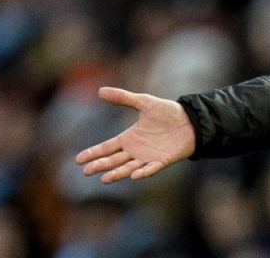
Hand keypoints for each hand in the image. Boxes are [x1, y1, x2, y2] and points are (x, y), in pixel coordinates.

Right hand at [75, 87, 196, 183]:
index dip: (94, 153)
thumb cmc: (167, 112)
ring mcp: (148, 157)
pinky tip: (134, 176)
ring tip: (104, 178)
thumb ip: (123, 98)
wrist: (190, 119)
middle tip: (86, 171)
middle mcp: (136, 150)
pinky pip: (151, 168)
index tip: (79, 160)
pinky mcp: (163, 160)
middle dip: (100, 165)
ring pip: (129, 167)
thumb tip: (100, 90)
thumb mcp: (144, 102)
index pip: (107, 147)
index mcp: (129, 138)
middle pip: (114, 160)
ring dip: (118, 173)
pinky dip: (143, 172)